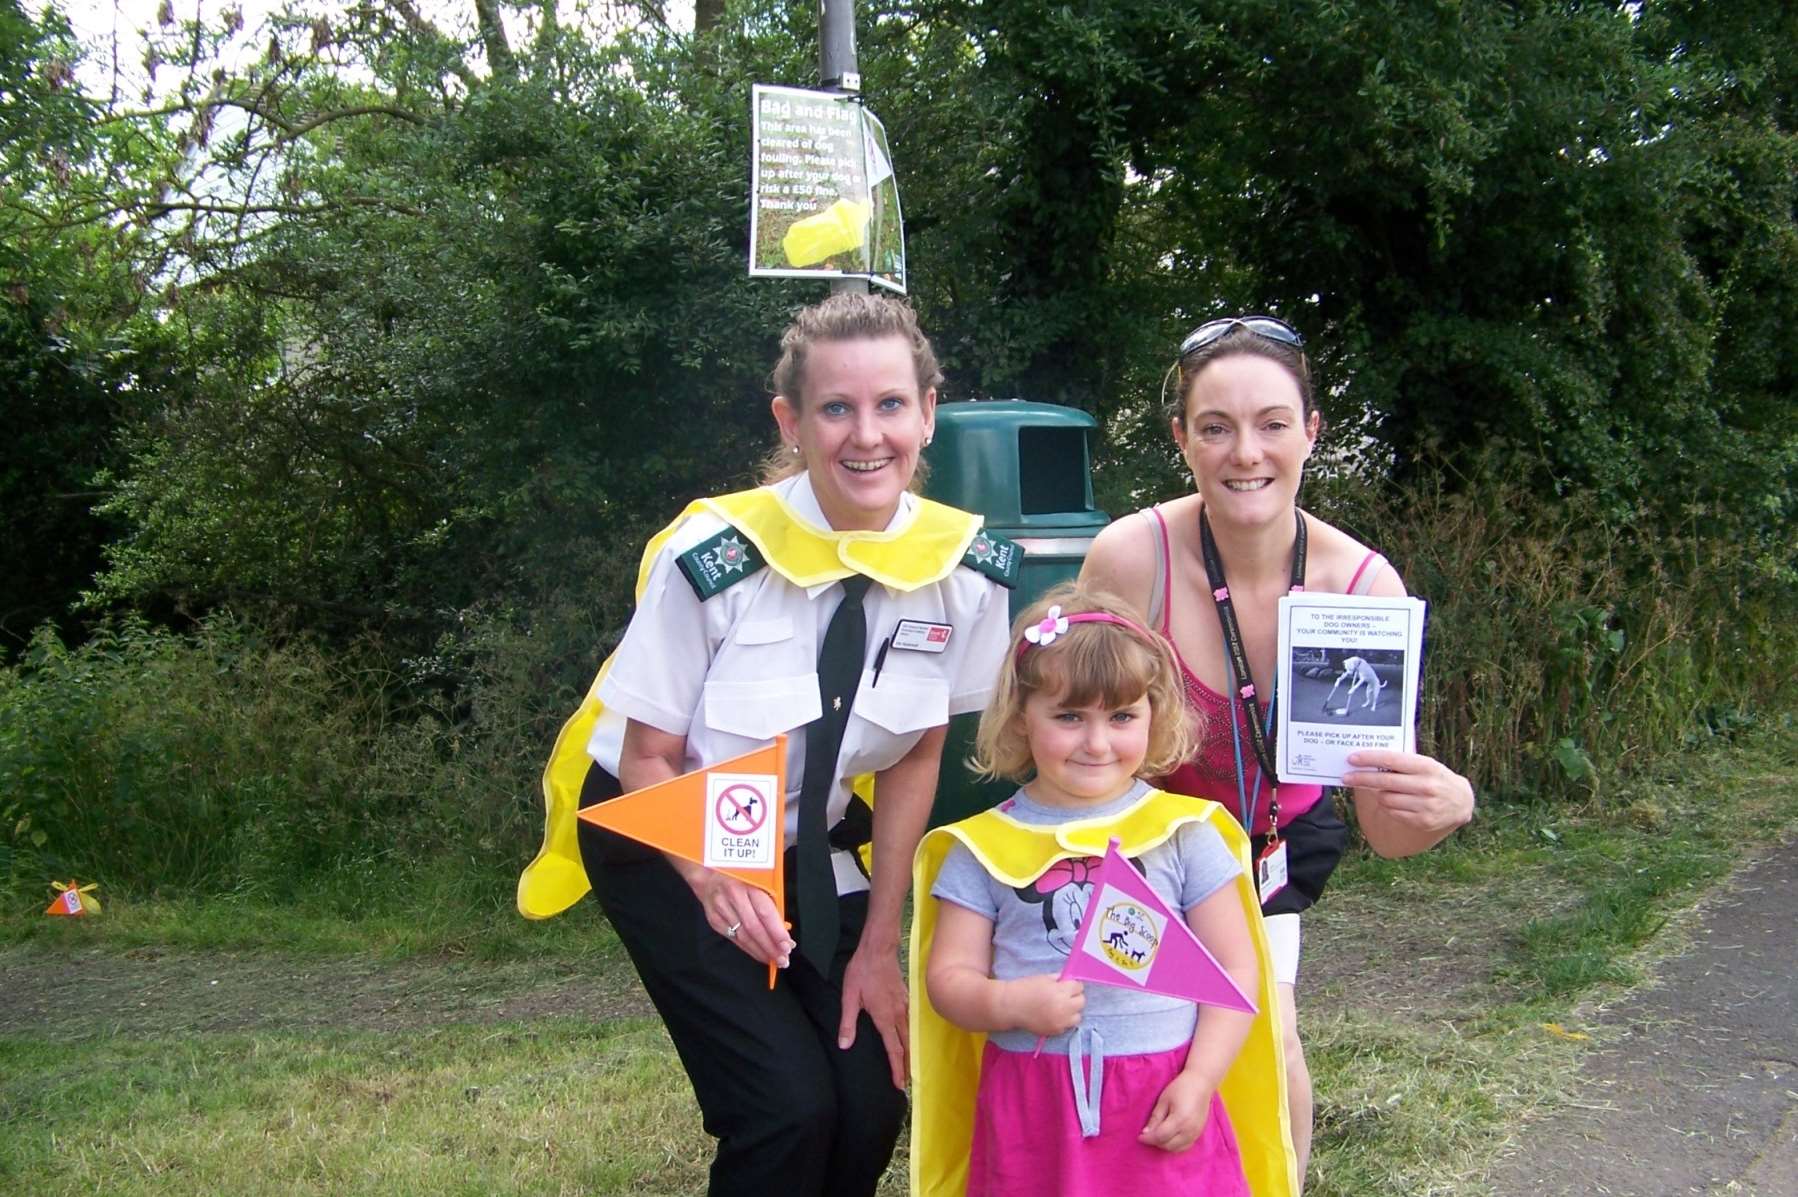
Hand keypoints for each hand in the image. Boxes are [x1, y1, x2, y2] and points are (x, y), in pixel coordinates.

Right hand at [675, 860, 792, 966]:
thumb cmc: (741, 874)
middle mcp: (733, 896)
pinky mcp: (714, 919)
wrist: (708, 870)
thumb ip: (771, 901)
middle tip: (783, 959)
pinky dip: (747, 948)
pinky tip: (758, 954)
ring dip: (760, 951)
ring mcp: (721, 909)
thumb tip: (784, 927)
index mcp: (748, 884)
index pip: (765, 912)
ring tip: (774, 960)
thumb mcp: (759, 878)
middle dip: (770, 946)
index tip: (787, 945)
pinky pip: (733, 938)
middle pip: (754, 928)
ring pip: (742, 936)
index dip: (776, 931)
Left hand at [839, 942, 909, 1088]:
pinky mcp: (905, 997)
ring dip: (910, 1052)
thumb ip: (848, 1022)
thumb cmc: (862, 971)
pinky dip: (910, 1036)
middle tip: (907, 1083)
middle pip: (906, 1045)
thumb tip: (845, 1045)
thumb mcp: (849, 996)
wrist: (879, 948)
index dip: (897, 1069)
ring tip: (908, 1065)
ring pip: (910, 1034)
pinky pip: (910, 1022)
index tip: (900, 1085)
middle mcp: (898, 1014)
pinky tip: (907, 1037)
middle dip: (906, 1065)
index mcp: (884, 1017)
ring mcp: (904, 1005)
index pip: (893, 1049)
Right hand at [1001, 975, 1084, 1037]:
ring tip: (1061, 1008)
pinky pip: (1067, 1026)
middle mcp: (1064, 1007)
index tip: (1067, 985)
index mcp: (1061, 991)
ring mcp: (1060, 1021)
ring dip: (1072, 1011)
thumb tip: (1068, 981)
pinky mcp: (1055, 1031)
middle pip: (1081, 1002)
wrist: (1011, 1006)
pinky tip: (1053, 1016)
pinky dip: (1063, 1021)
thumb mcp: (1043, 978)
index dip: (1073, 985)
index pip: (1079, 987)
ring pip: (1077, 1016)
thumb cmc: (1025, 988)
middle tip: (1065, 996)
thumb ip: (1059, 980)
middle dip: (1074, 997)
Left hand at [1139, 1070, 1214, 1152]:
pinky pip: (1185, 1146)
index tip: (1139, 1136)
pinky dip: (1175, 1145)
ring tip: (1157, 1135)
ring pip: (1176, 1148)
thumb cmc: (1180, 1088)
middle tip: (1147, 1134)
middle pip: (1168, 1145)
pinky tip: (1169, 1137)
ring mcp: (1196, 1134)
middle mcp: (1189, 1130)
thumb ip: (1155, 1118)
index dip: (1148, 1138)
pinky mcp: (1199, 1134)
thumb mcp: (1164, 1100)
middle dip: (1155, 1142)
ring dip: (1165, 1145)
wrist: (1201, 1084)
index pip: (1160, 1136)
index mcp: (1179, 1120)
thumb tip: (1146, 1132)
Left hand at [1343, 748, 1474, 856]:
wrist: (1461, 802)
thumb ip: (1402, 763)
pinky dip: (1387, 806)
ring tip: (1381, 790)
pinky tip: (1393, 801)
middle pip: (1384, 782)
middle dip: (1362, 778)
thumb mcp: (1425, 764)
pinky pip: (1392, 812)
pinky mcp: (1423, 821)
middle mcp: (1427, 786)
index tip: (1352, 758)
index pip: (1392, 760)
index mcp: (1427, 767)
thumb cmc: (1436, 778)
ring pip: (1385, 799)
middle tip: (1347, 776)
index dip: (1370, 759)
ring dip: (1378, 794)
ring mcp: (1425, 806)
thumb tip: (1369, 761)